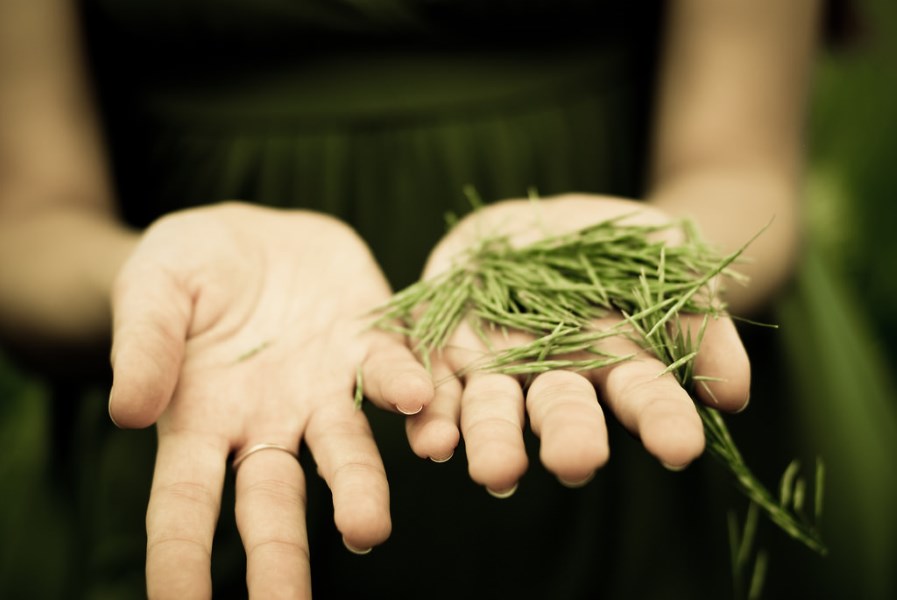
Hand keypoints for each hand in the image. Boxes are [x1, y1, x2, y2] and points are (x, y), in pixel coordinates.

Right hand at [107, 203, 432, 597]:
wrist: (253, 234)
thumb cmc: (185, 269)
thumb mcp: (152, 288)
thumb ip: (144, 342)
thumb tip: (127, 411)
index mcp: (201, 420)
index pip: (184, 506)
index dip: (181, 560)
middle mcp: (269, 422)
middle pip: (274, 501)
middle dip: (281, 557)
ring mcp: (326, 389)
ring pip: (346, 452)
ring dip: (360, 489)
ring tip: (368, 528)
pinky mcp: (370, 344)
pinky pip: (394, 373)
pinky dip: (408, 392)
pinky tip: (424, 403)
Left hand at [405, 194, 749, 494]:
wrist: (550, 224)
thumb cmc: (624, 249)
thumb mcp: (672, 260)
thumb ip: (701, 321)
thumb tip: (733, 395)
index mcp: (615, 361)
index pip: (644, 395)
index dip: (662, 420)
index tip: (681, 449)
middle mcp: (554, 374)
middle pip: (562, 410)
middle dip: (568, 437)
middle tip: (574, 464)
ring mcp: (496, 361)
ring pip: (492, 409)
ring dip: (492, 441)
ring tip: (495, 473)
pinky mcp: (443, 341)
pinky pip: (432, 379)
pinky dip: (429, 409)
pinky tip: (430, 439)